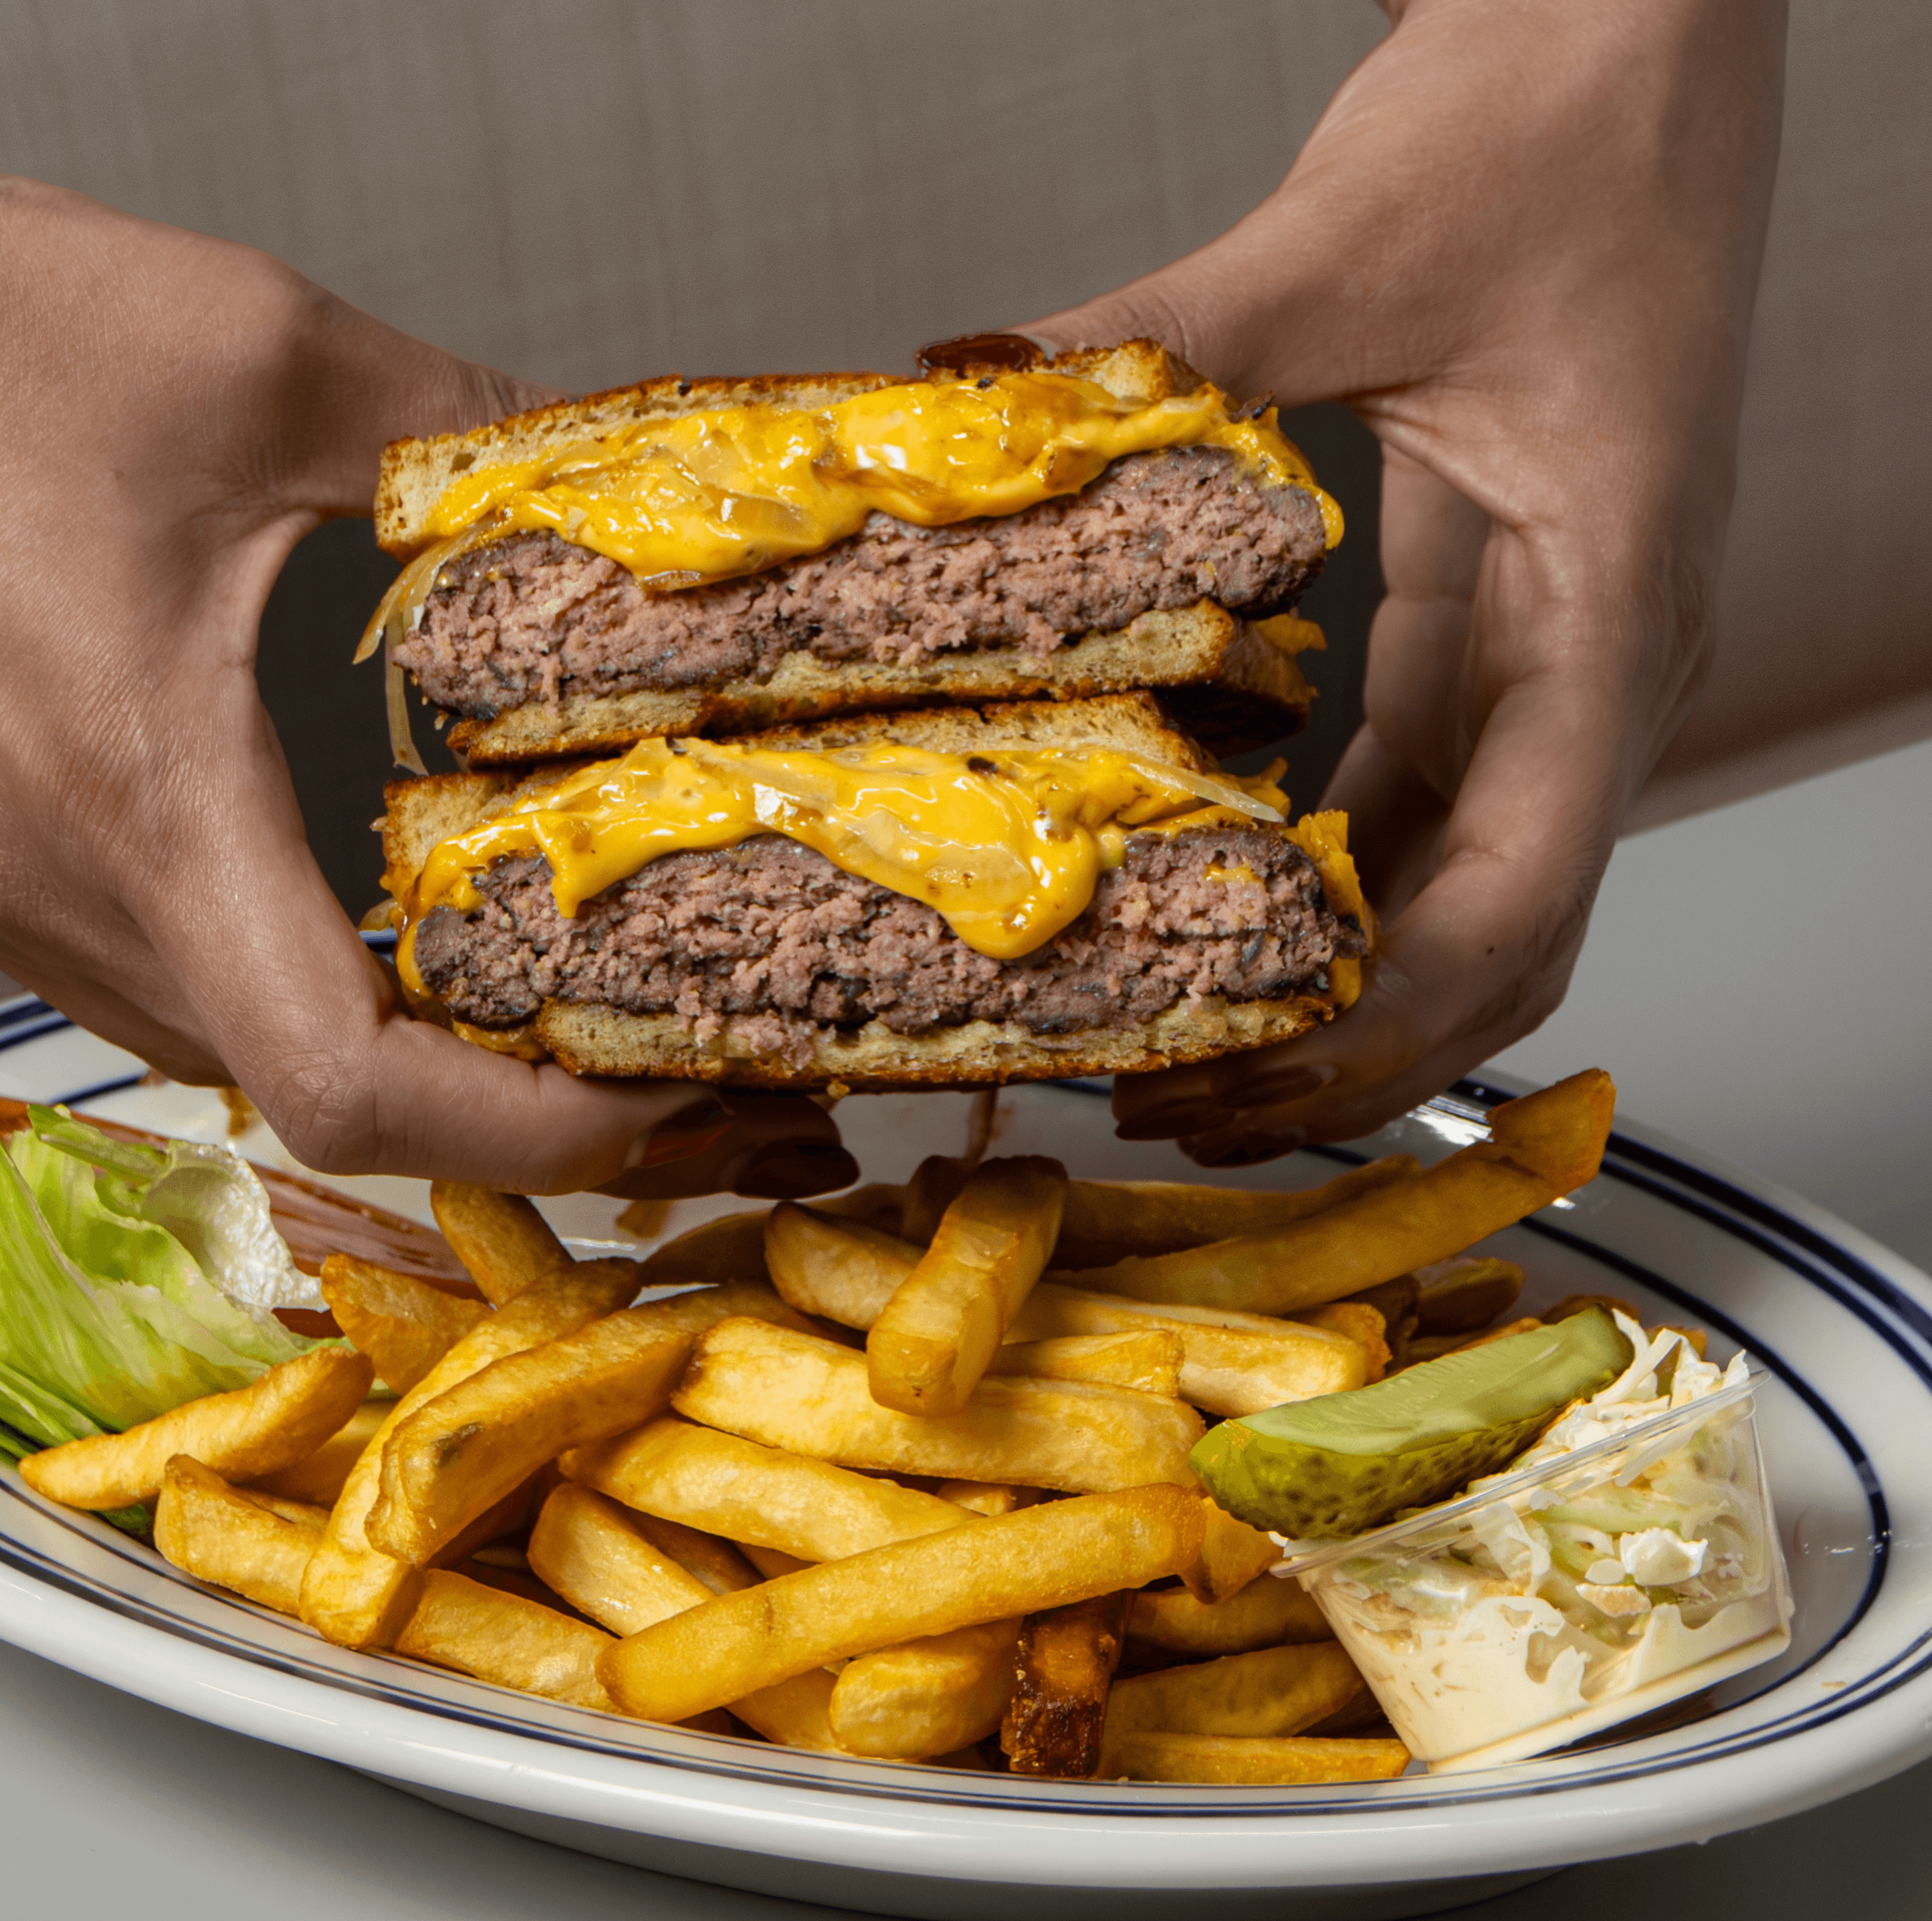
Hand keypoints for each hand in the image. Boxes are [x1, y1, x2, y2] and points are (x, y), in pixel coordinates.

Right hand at [0, 167, 849, 1194]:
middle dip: (518, 1108)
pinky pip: (178, 978)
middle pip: (328, 1099)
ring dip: (418, 1053)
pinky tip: (398, 922)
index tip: (663, 1093)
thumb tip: (587, 471)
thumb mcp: (251, 348)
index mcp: (147, 797)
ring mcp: (20, 893)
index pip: (348, 1081)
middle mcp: (72, 887)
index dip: (528, 1131)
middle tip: (669, 1059)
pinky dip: (312, 983)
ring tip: (569, 1003)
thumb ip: (457, 426)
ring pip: (246, 1051)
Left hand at [1021, 0, 1784, 1161]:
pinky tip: (1231, 916)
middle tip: (1188, 1111)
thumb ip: (1166, 336)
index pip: (1524, 895)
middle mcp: (1600, 664)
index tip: (1242, 1079)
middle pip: (1502, 940)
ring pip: (1472, 891)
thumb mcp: (1349, 241)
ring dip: (1346, 990)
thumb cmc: (1563, 119)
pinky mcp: (1499, 624)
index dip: (1384, 1022)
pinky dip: (1341, 885)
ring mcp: (1555, 654)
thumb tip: (979, 393)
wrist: (1643, 34)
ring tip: (1195, 1052)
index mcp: (1608, 610)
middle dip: (1355, 1050)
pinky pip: (1429, 801)